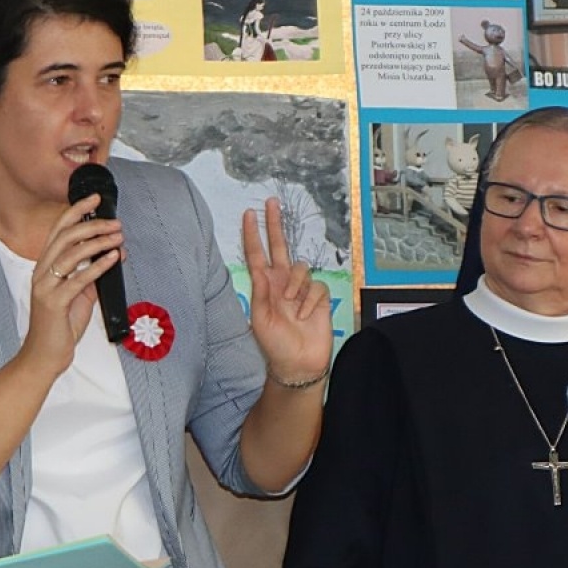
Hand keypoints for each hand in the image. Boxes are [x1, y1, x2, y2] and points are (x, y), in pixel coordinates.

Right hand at [21, 192, 124, 376]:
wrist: (45, 355)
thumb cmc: (60, 326)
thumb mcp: (80, 296)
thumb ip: (93, 276)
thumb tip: (115, 256)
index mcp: (45, 267)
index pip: (59, 230)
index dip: (76, 211)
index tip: (95, 199)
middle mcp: (42, 272)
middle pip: (66, 237)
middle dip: (92, 225)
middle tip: (115, 223)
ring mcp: (46, 286)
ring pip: (72, 254)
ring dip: (99, 242)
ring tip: (118, 238)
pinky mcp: (54, 302)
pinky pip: (79, 279)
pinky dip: (98, 266)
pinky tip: (113, 258)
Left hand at [243, 197, 331, 386]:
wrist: (298, 364)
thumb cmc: (275, 344)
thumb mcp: (260, 320)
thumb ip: (261, 293)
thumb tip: (261, 269)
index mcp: (264, 286)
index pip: (257, 254)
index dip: (252, 235)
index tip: (248, 214)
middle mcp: (282, 283)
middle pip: (279, 246)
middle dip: (275, 225)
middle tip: (271, 203)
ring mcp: (301, 290)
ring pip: (301, 267)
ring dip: (296, 285)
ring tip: (291, 306)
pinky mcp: (318, 297)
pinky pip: (316, 287)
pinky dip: (310, 301)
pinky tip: (305, 316)